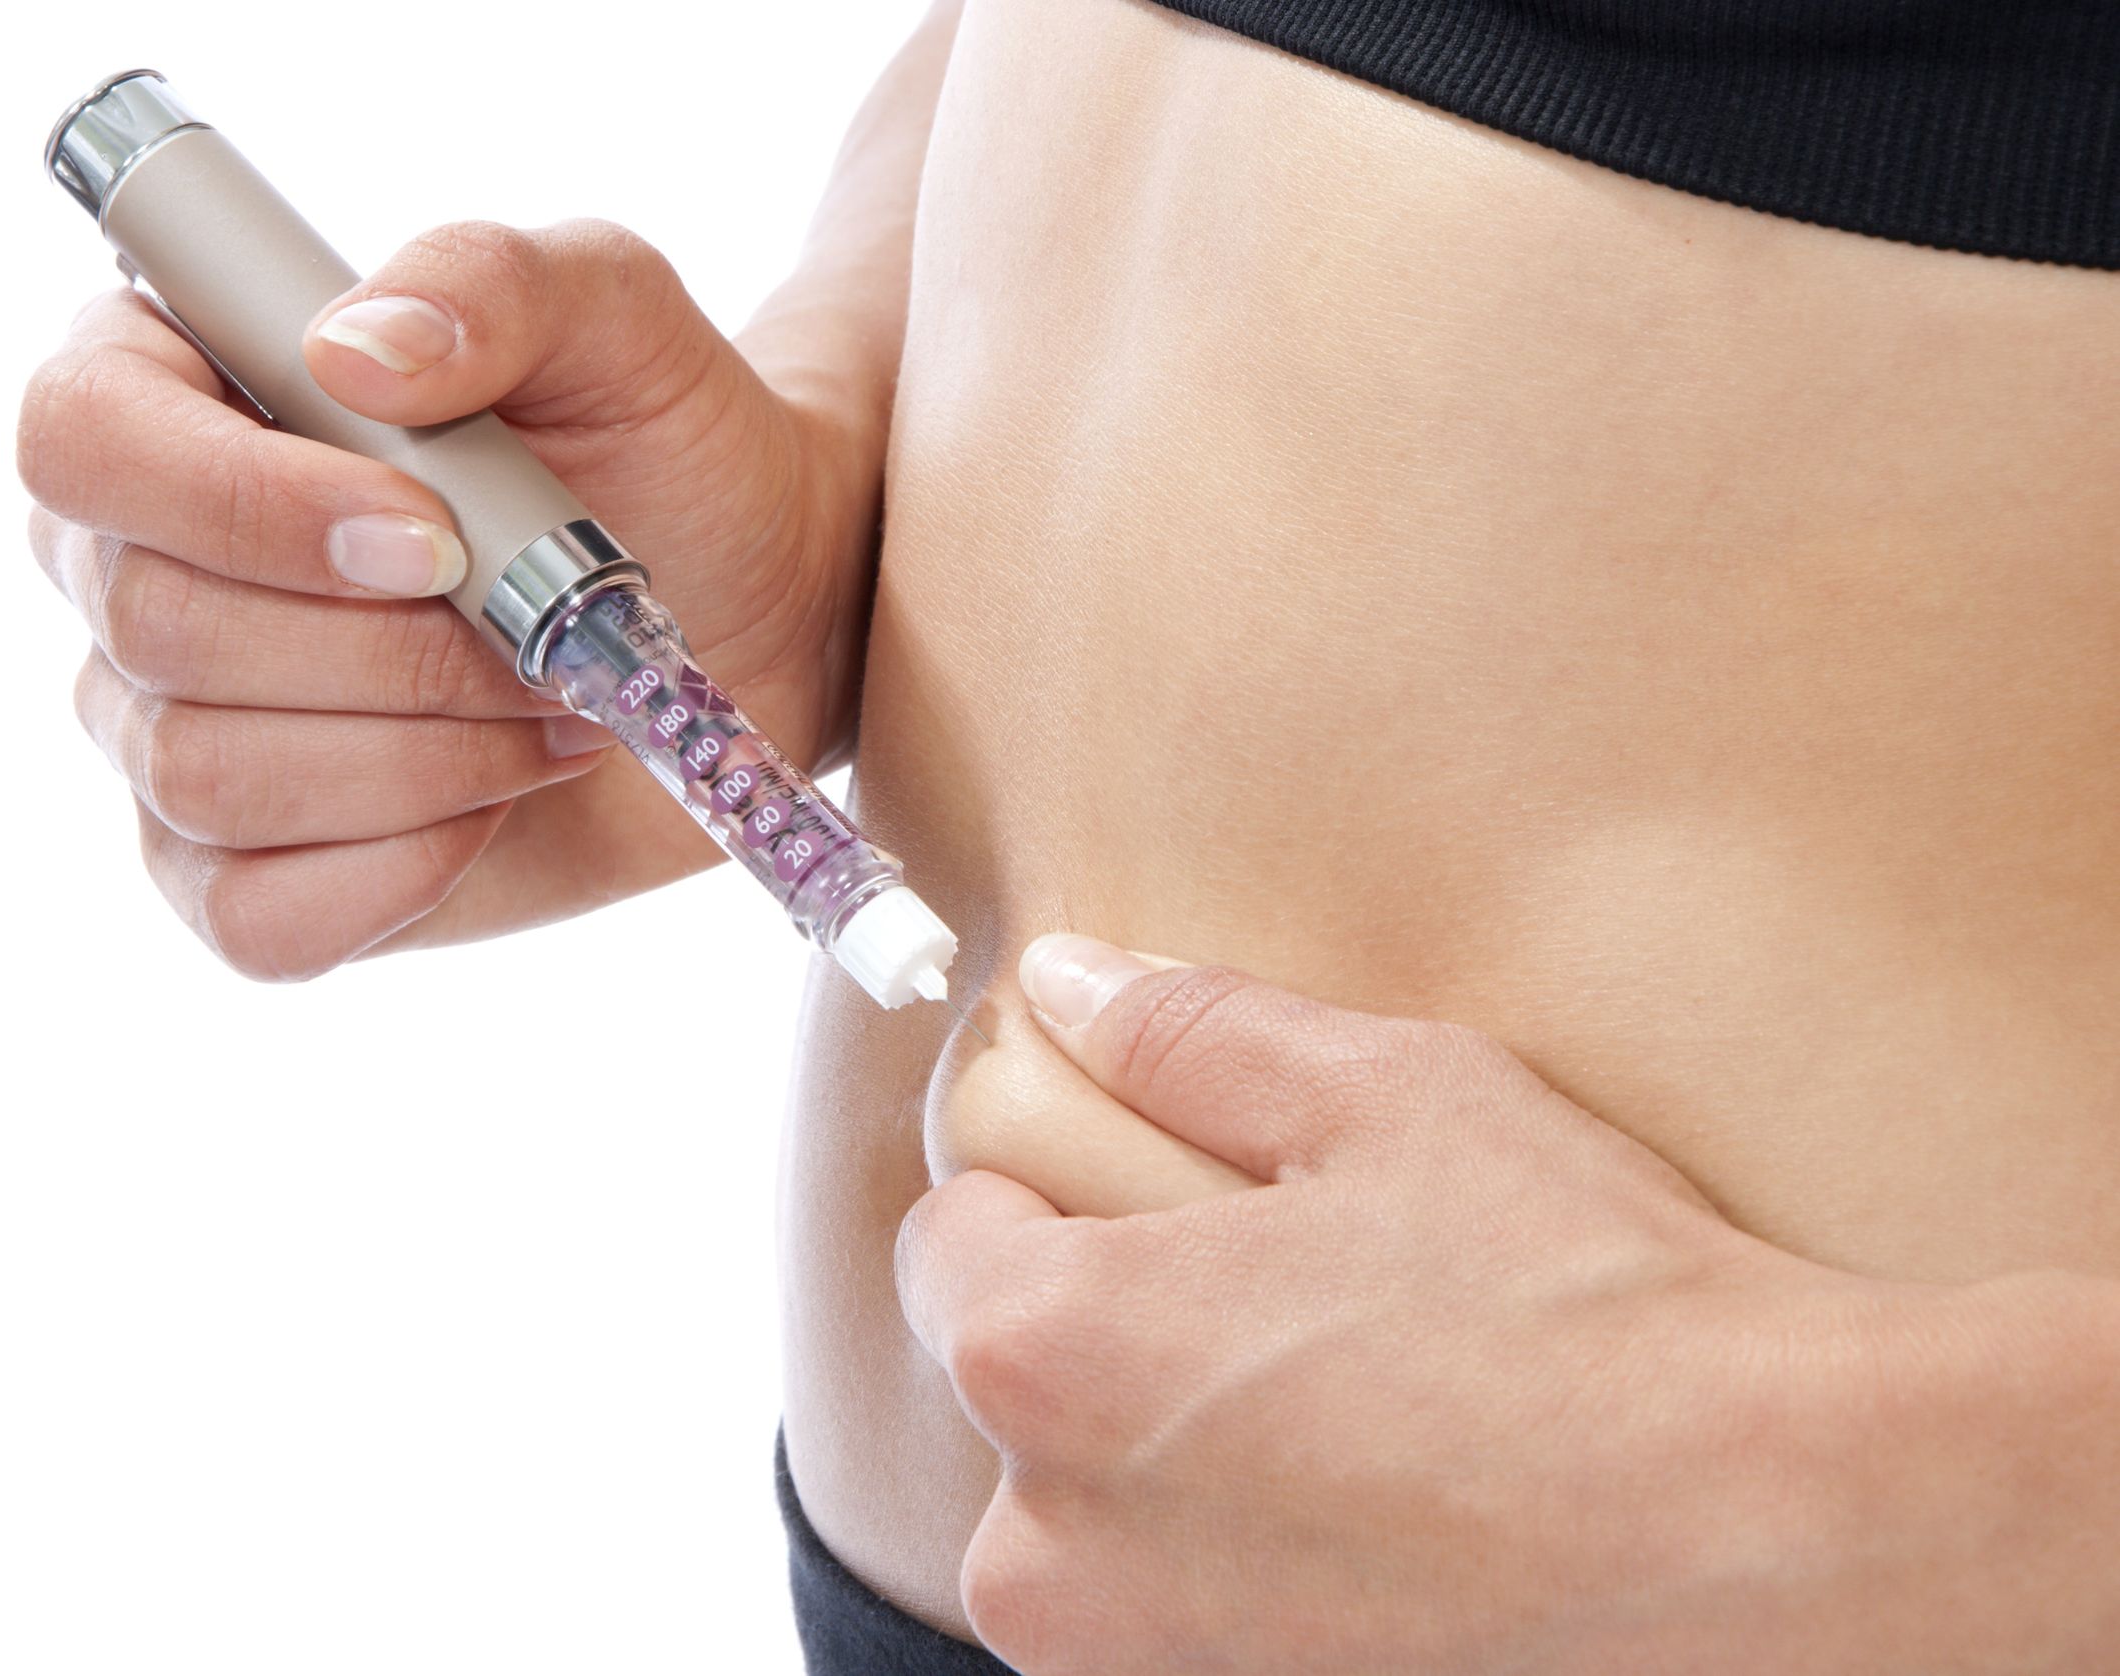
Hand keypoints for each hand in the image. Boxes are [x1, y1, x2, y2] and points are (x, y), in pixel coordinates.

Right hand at [17, 221, 877, 977]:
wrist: (754, 609)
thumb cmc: (660, 443)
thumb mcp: (612, 314)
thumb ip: (487, 282)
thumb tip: (354, 352)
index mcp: (176, 386)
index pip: (80, 434)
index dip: (239, 503)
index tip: (429, 537)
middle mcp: (136, 559)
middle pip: (155, 625)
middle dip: (393, 650)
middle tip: (545, 636)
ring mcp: (171, 725)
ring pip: (208, 777)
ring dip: (425, 756)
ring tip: (550, 711)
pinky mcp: (244, 869)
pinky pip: (256, 916)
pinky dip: (401, 873)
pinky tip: (492, 807)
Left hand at [900, 935, 2119, 1673]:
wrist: (1774, 1541)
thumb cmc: (1579, 1309)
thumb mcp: (1383, 1101)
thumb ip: (1188, 1035)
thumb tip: (1074, 986)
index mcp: (1044, 1355)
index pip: (950, 1240)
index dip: (1049, 1190)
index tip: (1153, 1185)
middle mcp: (1047, 1545)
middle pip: (1013, 1385)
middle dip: (1110, 1326)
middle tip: (1289, 1294)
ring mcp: (1137, 1666)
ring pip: (1096, 1509)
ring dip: (1178, 1448)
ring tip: (1359, 1398)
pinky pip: (1185, 1602)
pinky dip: (1248, 1548)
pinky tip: (1389, 1496)